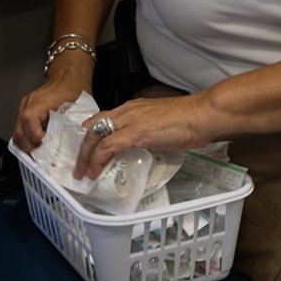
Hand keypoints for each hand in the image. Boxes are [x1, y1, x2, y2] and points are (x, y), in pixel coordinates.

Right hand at [12, 73, 87, 151]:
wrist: (70, 70)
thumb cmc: (74, 84)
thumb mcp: (78, 106)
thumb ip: (73, 125)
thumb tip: (73, 144)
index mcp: (40, 103)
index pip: (30, 127)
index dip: (38, 141)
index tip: (48, 150)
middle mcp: (29, 104)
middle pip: (19, 132)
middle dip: (29, 148)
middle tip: (41, 158)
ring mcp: (25, 105)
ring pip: (17, 131)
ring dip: (26, 144)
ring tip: (38, 154)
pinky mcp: (27, 107)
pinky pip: (21, 126)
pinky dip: (26, 137)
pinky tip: (36, 144)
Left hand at [74, 93, 214, 180]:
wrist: (202, 115)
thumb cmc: (189, 120)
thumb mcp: (160, 124)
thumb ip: (147, 132)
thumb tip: (144, 145)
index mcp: (131, 108)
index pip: (100, 118)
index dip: (88, 135)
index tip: (84, 151)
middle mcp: (126, 111)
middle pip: (91, 126)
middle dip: (81, 147)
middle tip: (77, 165)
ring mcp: (129, 120)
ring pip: (94, 136)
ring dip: (84, 156)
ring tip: (82, 173)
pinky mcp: (135, 133)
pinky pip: (107, 146)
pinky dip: (97, 160)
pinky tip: (95, 172)